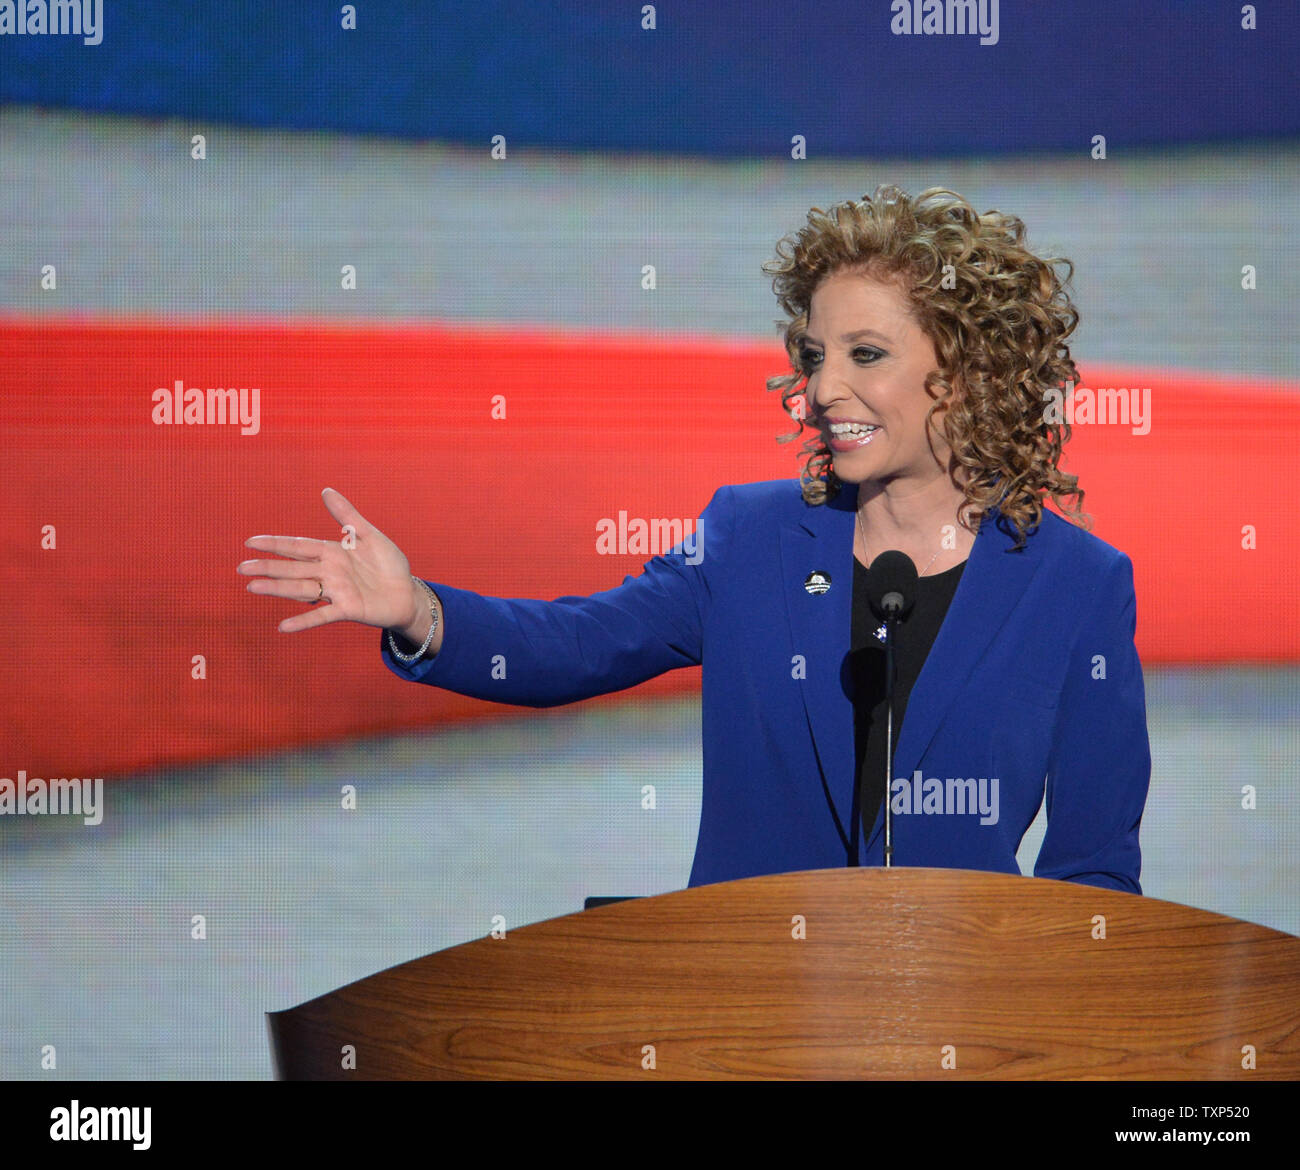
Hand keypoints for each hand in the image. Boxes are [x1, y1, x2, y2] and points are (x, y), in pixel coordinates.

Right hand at [239, 488, 423, 634]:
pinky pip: (323, 615)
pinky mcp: (348, 609)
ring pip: (301, 589)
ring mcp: (336, 592)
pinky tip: (283, 627)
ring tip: (252, 587)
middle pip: (293, 568)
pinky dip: (304, 621)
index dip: (275, 544)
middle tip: (241, 567)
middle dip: (268, 566)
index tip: (250, 542)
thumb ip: (347, 515)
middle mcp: (328, 572)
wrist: (408, 593)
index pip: (298, 546)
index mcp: (331, 552)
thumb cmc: (388, 565)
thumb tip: (325, 490)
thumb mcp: (369, 535)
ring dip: (277, 589)